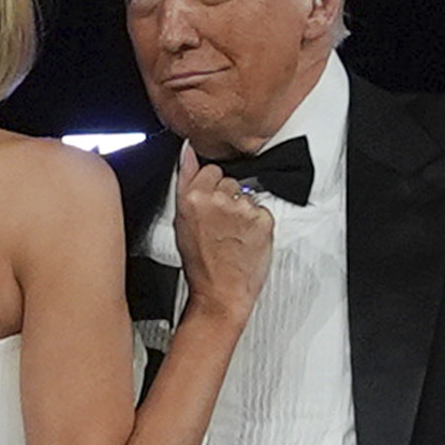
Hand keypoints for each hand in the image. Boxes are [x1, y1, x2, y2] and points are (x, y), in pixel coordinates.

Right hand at [173, 145, 274, 326]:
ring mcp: (242, 209)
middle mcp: (217, 199)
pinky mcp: (262, 220)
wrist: (220, 293)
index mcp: (193, 197)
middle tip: (221, 225)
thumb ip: (186, 181)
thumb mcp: (181, 221)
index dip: (211, 189)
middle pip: (230, 180)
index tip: (210, 206)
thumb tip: (188, 152)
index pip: (210, 169)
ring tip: (233, 235)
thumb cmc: (200, 264)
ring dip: (243, 211)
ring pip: (247, 195)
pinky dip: (258, 223)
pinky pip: (263, 210)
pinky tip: (246, 239)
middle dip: (227, 198)